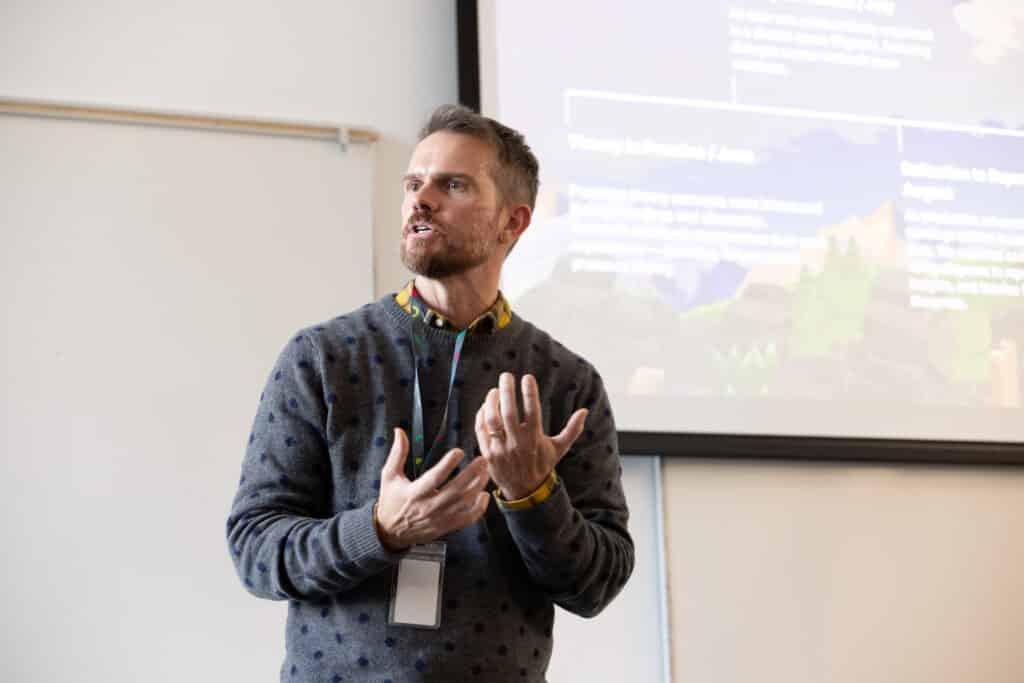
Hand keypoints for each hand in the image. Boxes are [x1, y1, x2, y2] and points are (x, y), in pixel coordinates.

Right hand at [375, 428, 490, 550]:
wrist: (390, 532)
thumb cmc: (390, 501)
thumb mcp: (389, 475)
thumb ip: (397, 453)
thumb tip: (400, 431)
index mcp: (415, 492)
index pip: (435, 477)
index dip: (448, 464)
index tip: (459, 451)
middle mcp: (429, 506)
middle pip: (456, 489)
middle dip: (472, 474)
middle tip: (482, 460)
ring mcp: (439, 518)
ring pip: (464, 502)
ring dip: (478, 486)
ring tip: (486, 472)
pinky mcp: (446, 526)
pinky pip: (467, 519)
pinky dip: (479, 509)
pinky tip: (485, 495)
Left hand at [475, 373, 587, 499]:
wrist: (524, 491)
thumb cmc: (542, 464)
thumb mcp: (559, 448)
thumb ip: (572, 429)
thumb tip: (585, 411)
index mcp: (535, 439)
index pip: (532, 411)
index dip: (529, 392)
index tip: (527, 377)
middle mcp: (517, 443)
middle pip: (509, 413)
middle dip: (507, 391)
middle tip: (506, 376)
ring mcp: (501, 449)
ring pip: (492, 421)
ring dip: (491, 402)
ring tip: (494, 390)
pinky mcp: (488, 454)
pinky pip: (481, 430)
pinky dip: (481, 416)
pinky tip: (486, 406)